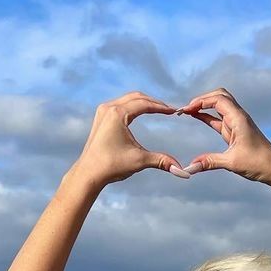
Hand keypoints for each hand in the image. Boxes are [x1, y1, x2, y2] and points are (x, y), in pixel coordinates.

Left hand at [73, 91, 191, 186]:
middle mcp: (109, 108)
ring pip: (128, 99)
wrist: (89, 173)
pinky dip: (133, 106)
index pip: (144, 104)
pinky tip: (142, 113)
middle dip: (154, 102)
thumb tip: (182, 170)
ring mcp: (103, 111)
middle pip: (137, 97)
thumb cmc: (111, 166)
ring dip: (144, 102)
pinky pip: (121, 105)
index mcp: (117, 114)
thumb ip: (161, 161)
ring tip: (158, 110)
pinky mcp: (101, 117)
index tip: (174, 111)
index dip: (161, 107)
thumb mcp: (139, 161)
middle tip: (168, 110)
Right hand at [174, 87, 270, 184]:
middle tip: (185, 109)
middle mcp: (238, 117)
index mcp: (239, 119)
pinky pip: (218, 119)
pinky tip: (195, 117)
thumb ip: (210, 162)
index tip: (186, 110)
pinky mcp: (234, 131)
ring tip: (186, 112)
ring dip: (203, 106)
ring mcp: (237, 123)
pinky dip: (206, 116)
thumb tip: (189, 167)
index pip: (218, 99)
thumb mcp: (232, 163)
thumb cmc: (259, 163)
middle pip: (218, 96)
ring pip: (218, 105)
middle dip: (201, 99)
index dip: (201, 101)